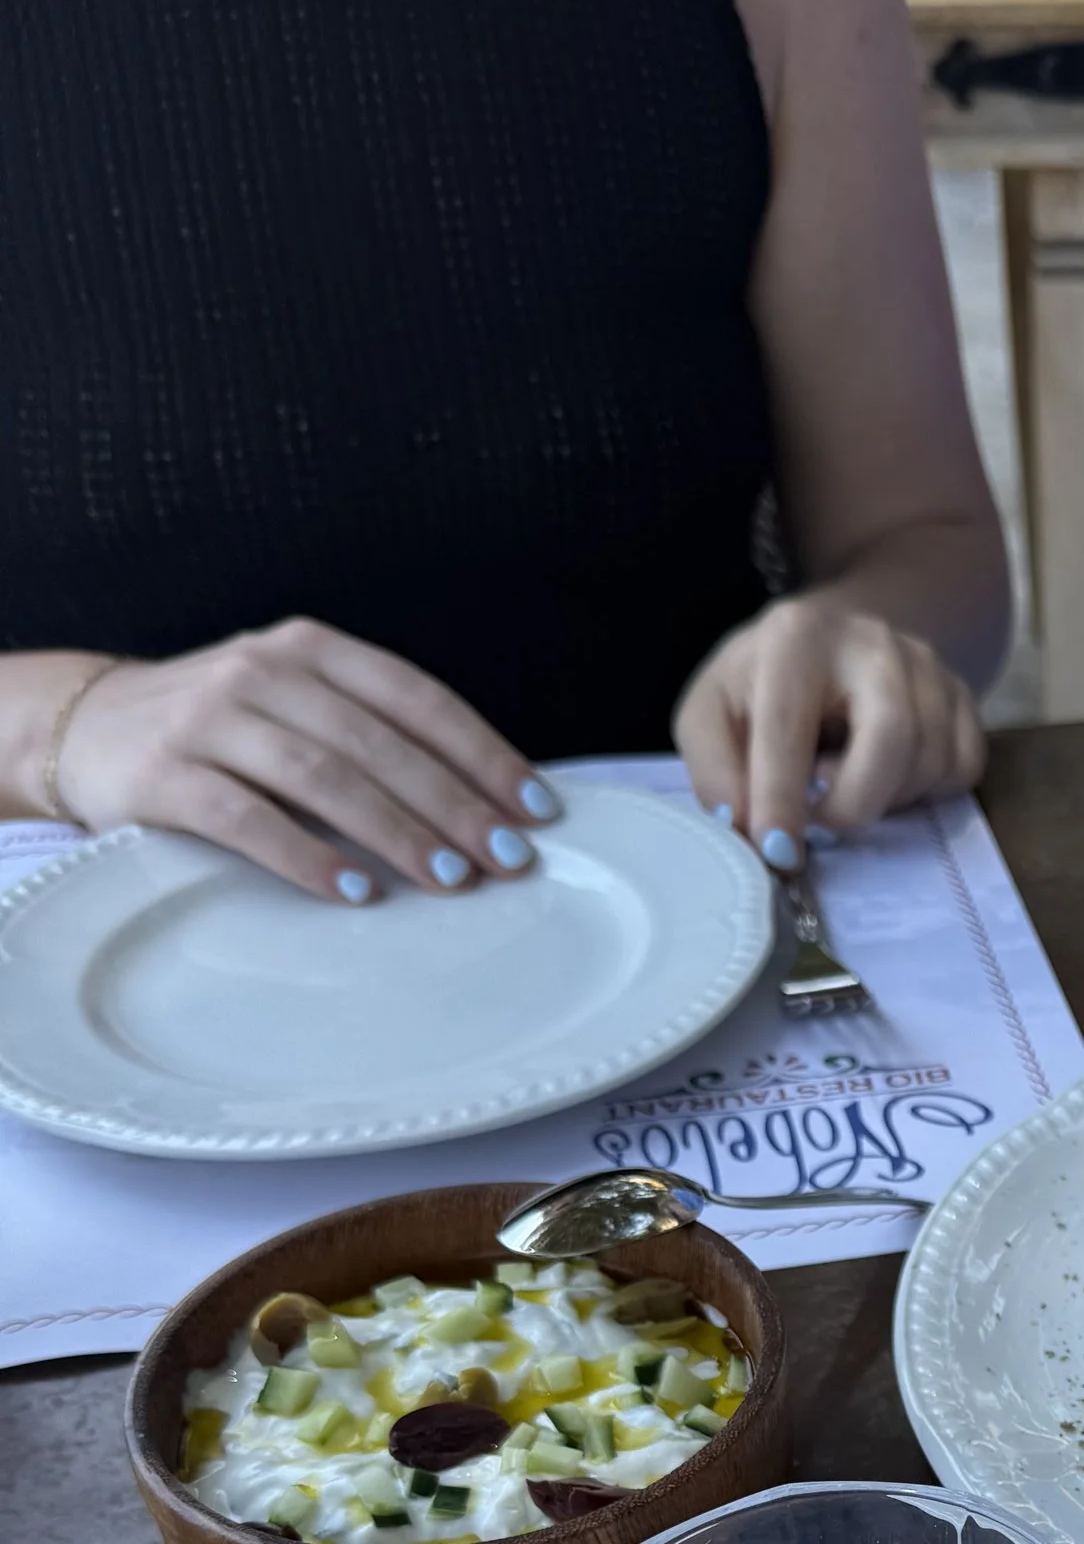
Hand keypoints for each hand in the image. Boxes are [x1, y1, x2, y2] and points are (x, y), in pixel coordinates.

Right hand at [48, 621, 557, 902]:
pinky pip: (248, 818)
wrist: (86, 726)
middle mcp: (265, 673)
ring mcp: (212, 719)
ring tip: (452, 879)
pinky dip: (307, 856)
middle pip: (379, 743)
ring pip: (324, 777)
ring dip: (396, 832)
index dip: (483, 754)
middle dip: (454, 805)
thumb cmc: (220, 730)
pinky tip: (355, 891)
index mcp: (312, 651)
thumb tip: (482, 806)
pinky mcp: (166, 773)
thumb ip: (369, 736)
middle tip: (509, 860)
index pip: (416, 699)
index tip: (537, 809)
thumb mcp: (295, 707)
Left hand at [674, 591, 985, 866]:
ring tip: (846, 782)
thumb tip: (745, 827)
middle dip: (855, 803)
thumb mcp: (710, 715)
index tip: (777, 853)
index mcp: (795, 637)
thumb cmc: (760, 688)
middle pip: (893, 737)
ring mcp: (927, 665)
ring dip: (886, 800)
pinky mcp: (962, 695)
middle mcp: (872, 640)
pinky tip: (888, 776)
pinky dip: (927, 792)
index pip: (789, 729)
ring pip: (931, 761)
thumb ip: (715, 770)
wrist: (825, 646)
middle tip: (821, 821)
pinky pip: (963, 768)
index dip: (781, 801)